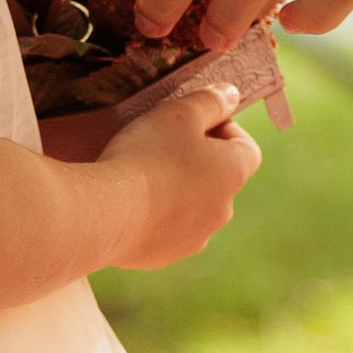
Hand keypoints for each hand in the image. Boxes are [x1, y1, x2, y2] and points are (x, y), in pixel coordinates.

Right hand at [100, 82, 261, 265]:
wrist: (108, 213)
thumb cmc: (148, 156)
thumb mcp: (180, 112)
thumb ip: (211, 100)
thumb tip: (231, 95)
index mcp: (234, 173)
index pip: (245, 147)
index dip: (222, 127)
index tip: (193, 120)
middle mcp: (222, 210)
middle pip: (218, 177)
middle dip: (195, 159)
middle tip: (160, 143)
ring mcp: (194, 238)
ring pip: (192, 206)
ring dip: (175, 189)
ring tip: (140, 173)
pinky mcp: (163, 257)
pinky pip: (164, 229)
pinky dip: (153, 215)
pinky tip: (126, 201)